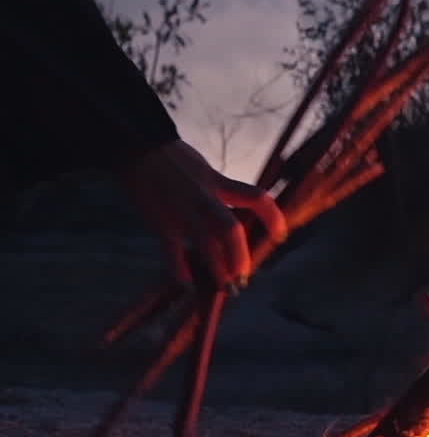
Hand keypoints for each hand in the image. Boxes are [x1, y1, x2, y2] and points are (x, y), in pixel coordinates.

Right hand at [116, 139, 288, 288]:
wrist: (140, 148)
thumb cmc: (174, 160)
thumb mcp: (206, 170)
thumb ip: (219, 190)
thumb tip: (234, 211)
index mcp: (219, 183)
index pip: (256, 198)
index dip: (273, 218)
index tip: (280, 236)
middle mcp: (205, 199)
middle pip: (230, 231)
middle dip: (240, 257)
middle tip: (244, 277)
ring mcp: (182, 212)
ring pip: (206, 245)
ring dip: (218, 269)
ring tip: (226, 287)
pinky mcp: (161, 223)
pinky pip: (173, 252)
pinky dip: (180, 271)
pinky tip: (187, 285)